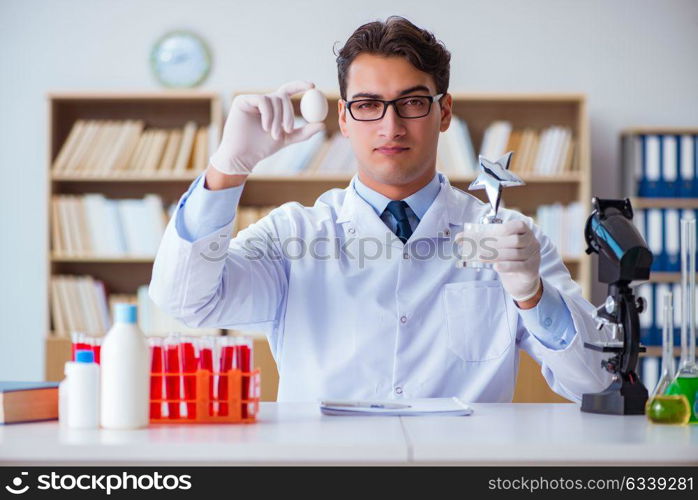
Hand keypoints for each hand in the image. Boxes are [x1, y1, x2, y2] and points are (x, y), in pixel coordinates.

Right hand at [209, 80, 325, 174]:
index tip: (313, 86)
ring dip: (277, 118)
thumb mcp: (287, 139)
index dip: (300, 86)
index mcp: (274, 107)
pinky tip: (265, 127)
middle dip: (288, 114)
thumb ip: (303, 132)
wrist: (243, 155)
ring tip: (273, 134)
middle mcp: (263, 101)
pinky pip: (262, 100)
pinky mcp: (242, 100)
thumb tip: (322, 124)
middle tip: (288, 129)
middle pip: (283, 97)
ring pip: (273, 99)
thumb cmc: (263, 148)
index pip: (288, 90)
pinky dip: (268, 114)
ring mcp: (252, 100)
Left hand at [458, 219, 541, 301]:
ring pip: (514, 254)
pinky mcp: (530, 270)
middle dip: (494, 243)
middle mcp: (532, 243)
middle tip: (478, 247)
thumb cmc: (508, 259)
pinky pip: (518, 267)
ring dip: (495, 255)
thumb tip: (459, 237)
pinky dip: (506, 266)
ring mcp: (533, 257)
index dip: (504, 229)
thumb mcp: (498, 247)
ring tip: (480, 256)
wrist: (521, 281)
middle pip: (514, 241)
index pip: (518, 226)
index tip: (490, 233)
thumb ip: (483, 240)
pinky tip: (495, 267)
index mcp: (525, 233)